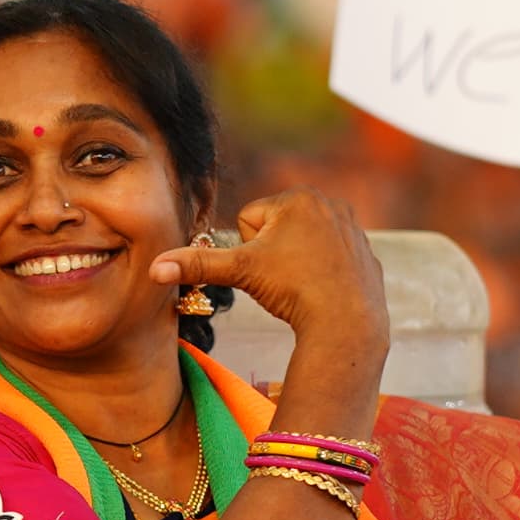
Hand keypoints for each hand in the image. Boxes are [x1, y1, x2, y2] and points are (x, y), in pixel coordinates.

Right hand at [154, 190, 387, 366]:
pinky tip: (327, 290)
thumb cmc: (294, 290)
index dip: (249, 249)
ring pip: (300, 247)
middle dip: (273, 255)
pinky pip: (327, 263)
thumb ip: (198, 265)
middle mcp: (329, 203)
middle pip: (275, 230)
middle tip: (287, 277)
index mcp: (297, 196)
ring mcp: (351, 227)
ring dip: (296, 265)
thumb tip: (154, 268)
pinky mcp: (364, 253)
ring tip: (307, 284)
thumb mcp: (240, 272)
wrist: (346, 322)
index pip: (248, 220)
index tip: (270, 266)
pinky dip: (323, 276)